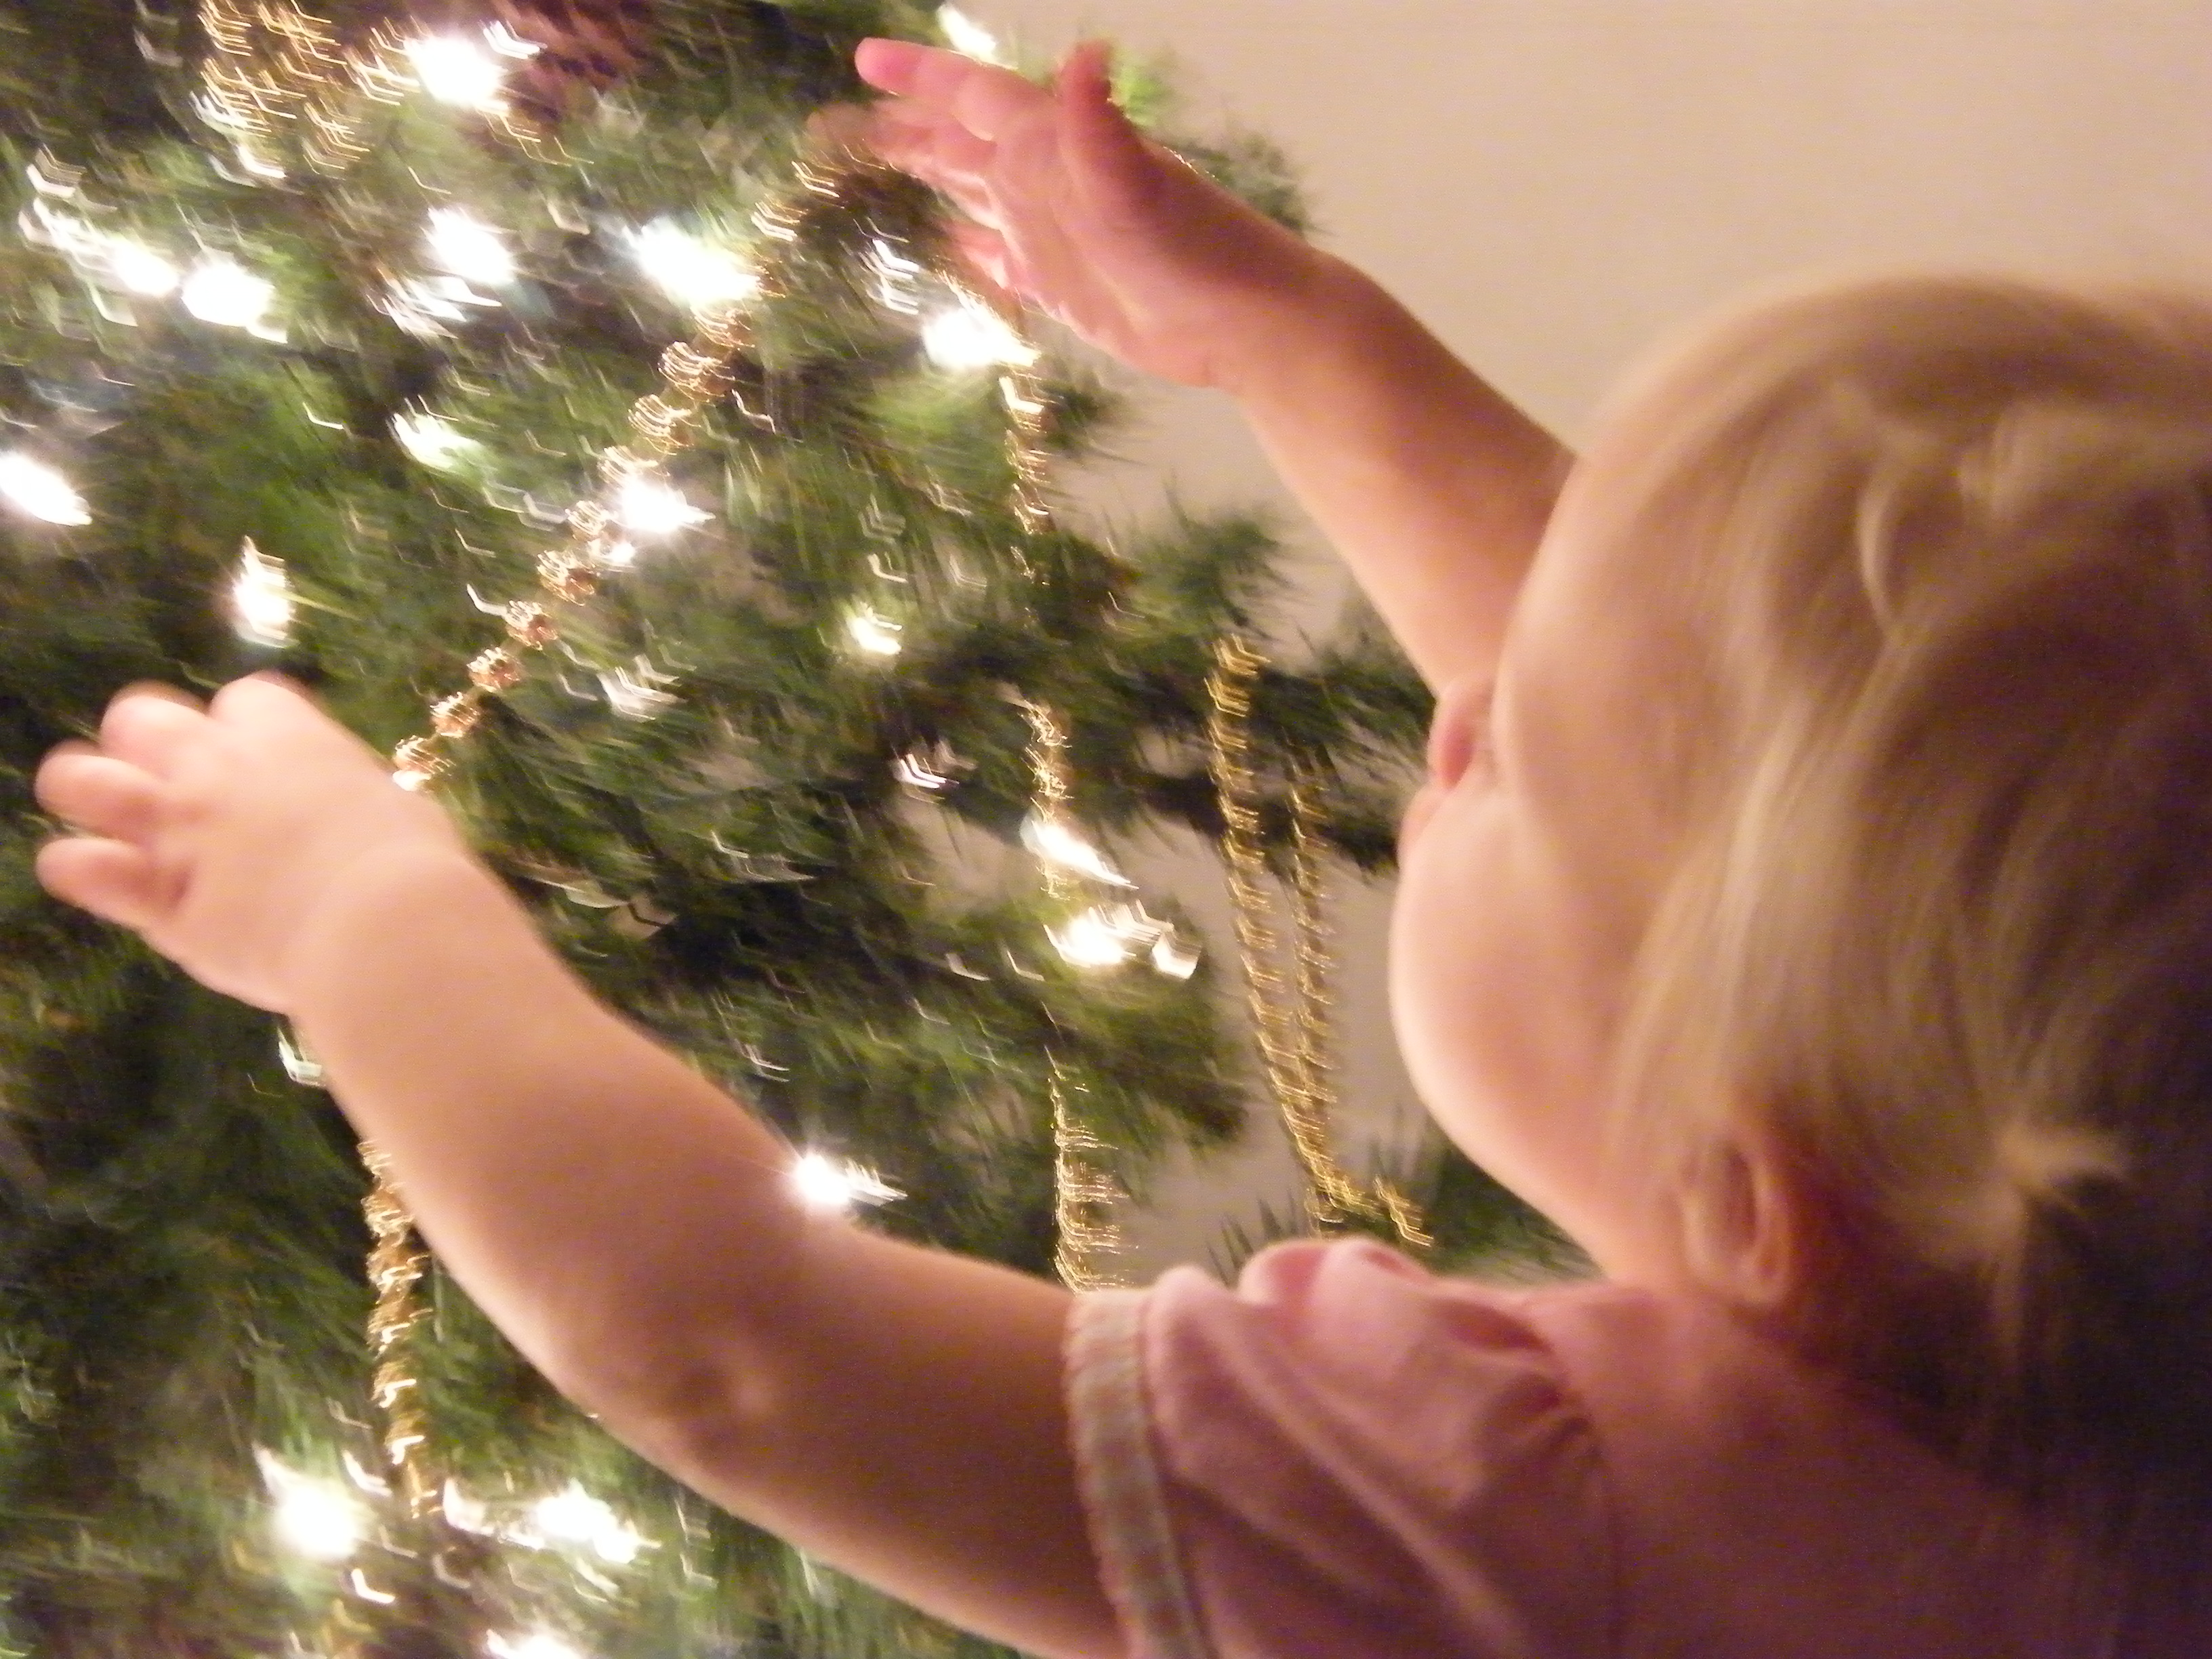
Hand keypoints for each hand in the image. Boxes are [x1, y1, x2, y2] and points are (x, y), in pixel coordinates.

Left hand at [35, 676, 471, 1012]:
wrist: (383, 926)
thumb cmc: (415, 866)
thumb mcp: (400, 808)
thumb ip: (354, 800)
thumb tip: (356, 811)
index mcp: (289, 740)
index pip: (246, 700)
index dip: (249, 728)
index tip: (267, 762)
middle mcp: (217, 770)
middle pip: (141, 717)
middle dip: (148, 744)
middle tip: (176, 786)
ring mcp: (178, 830)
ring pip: (79, 779)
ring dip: (90, 793)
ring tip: (116, 822)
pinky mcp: (157, 896)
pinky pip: (77, 867)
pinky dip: (82, 869)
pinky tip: (105, 882)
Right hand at [851, 37, 1333, 393]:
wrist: (1241, 322)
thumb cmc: (1191, 250)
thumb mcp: (1136, 185)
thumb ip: (1097, 124)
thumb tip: (1086, 53)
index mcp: (1052, 146)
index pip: (973, 97)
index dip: (921, 77)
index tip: (864, 60)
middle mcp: (1045, 180)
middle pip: (958, 142)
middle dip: (901, 128)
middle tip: (835, 126)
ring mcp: (1050, 233)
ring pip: (972, 194)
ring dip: (927, 176)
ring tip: (874, 164)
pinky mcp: (1061, 286)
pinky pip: (1000, 260)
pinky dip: (970, 249)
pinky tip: (946, 244)